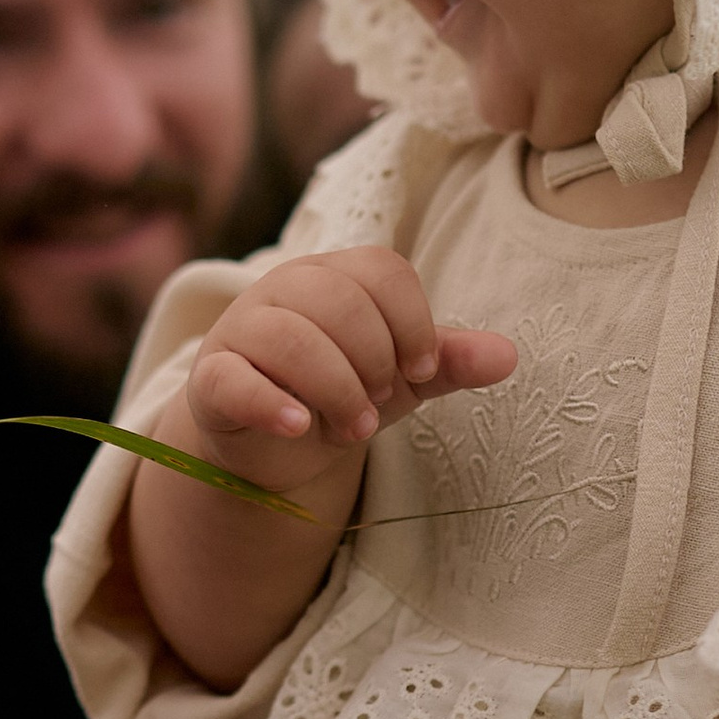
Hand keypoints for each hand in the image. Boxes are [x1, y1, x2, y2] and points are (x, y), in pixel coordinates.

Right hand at [180, 246, 513, 502]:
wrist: (274, 447)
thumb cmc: (340, 394)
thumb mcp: (402, 379)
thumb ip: (448, 362)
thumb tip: (508, 356)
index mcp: (335, 275)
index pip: (381, 270)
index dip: (413, 323)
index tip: (420, 372)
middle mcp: (284, 288)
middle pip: (339, 300)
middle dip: (374, 362)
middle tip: (380, 408)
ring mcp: (241, 329)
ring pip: (290, 337)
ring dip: (336, 389)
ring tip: (357, 430)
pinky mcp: (209, 378)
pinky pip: (234, 378)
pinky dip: (271, 403)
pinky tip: (300, 428)